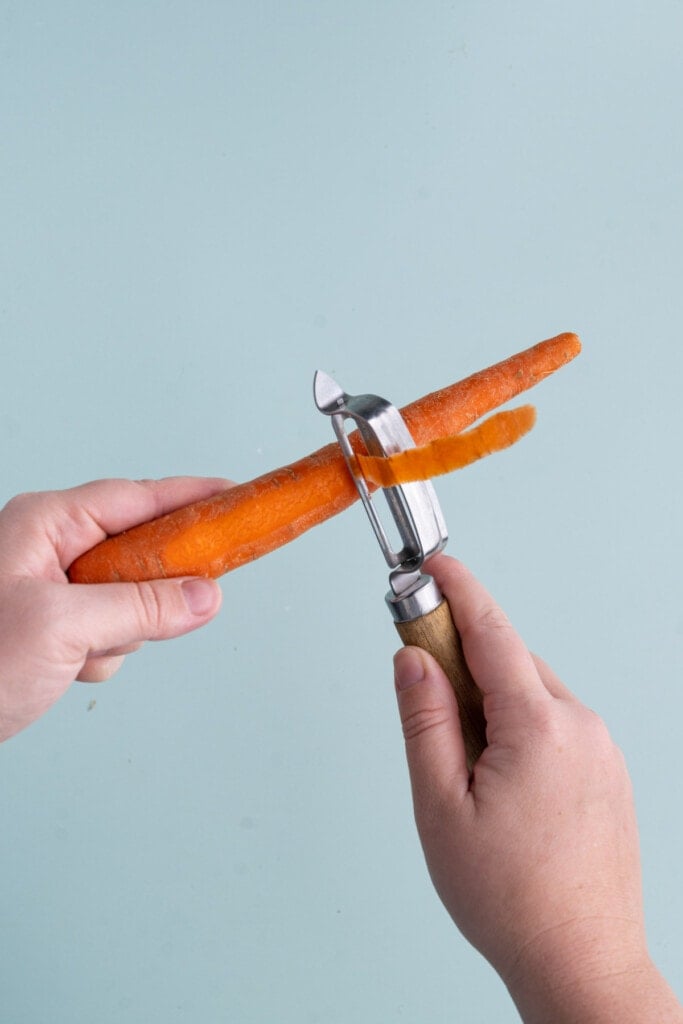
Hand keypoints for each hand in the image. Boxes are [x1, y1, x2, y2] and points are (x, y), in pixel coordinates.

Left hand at [0, 477, 228, 741]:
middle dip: (150, 589)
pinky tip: (70, 670)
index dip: (188, 499)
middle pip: (139, 550)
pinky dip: (104, 653)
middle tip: (176, 605)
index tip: (234, 498)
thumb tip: (205, 596)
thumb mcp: (63, 628)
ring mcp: (52, 588)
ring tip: (82, 653)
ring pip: (130, 597)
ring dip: (121, 632)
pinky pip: (111, 630)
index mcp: (44, 525)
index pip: (134, 500)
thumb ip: (141, 608)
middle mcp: (49, 549)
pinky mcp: (56, 625)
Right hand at [393, 555, 681, 1023]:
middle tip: (420, 684)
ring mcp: (601, 749)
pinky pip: (555, 722)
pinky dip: (518, 723)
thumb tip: (412, 659)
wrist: (581, 961)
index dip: (458, 591)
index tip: (434, 566)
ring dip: (490, 698)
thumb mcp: (440, 806)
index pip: (491, 632)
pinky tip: (496, 774)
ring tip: (460, 761)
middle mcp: (580, 726)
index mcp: (538, 727)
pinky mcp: (607, 772)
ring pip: (532, 692)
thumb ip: (425, 721)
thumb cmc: (510, 897)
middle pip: (510, 660)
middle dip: (462, 657)